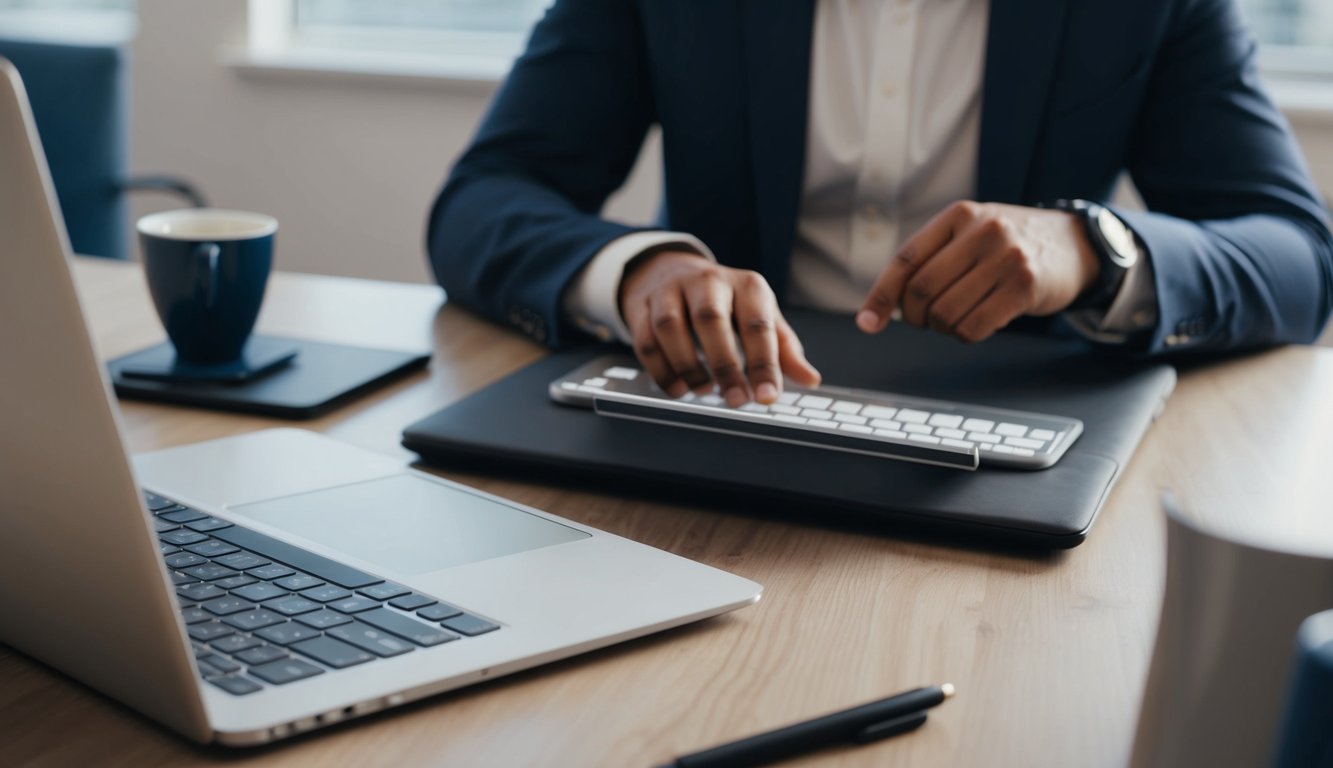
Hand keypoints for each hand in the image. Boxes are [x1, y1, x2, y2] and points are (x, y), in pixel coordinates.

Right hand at [619, 251, 820, 405]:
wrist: (669, 270)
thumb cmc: (724, 301)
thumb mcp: (759, 315)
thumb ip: (784, 348)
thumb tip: (810, 380)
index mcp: (746, 285)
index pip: (757, 323)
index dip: (764, 363)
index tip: (768, 396)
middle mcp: (707, 281)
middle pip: (710, 320)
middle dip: (725, 365)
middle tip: (736, 401)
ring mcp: (670, 290)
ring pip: (670, 326)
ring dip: (688, 365)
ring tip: (703, 391)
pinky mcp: (642, 305)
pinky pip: (644, 338)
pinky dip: (660, 369)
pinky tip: (677, 388)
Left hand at [855, 201, 1099, 342]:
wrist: (1074, 245)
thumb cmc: (1009, 246)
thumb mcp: (971, 234)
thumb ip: (931, 259)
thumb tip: (881, 307)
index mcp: (959, 215)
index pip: (906, 259)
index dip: (881, 295)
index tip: (867, 323)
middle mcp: (983, 231)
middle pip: (922, 290)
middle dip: (915, 317)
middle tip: (925, 321)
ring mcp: (1006, 258)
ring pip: (946, 313)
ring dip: (942, 328)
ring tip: (955, 319)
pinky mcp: (1025, 287)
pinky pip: (974, 327)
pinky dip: (965, 335)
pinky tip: (974, 325)